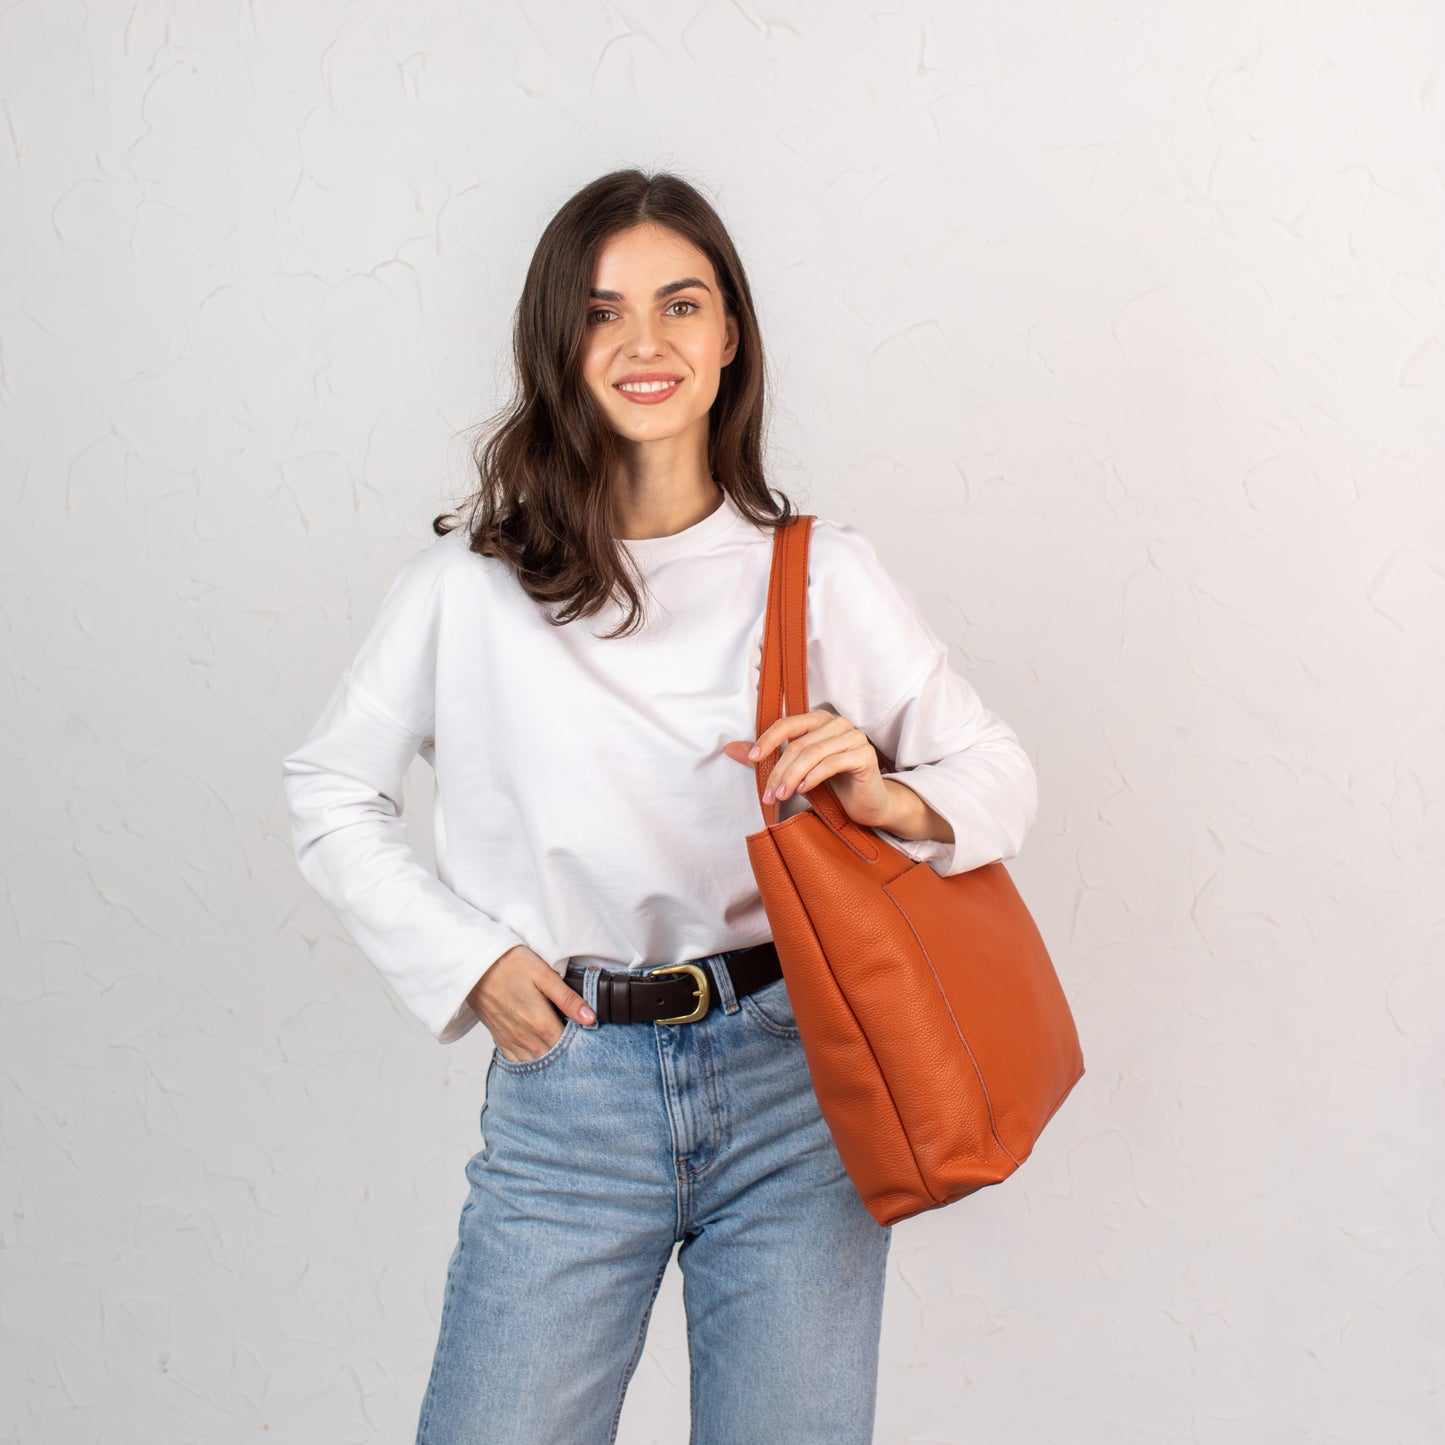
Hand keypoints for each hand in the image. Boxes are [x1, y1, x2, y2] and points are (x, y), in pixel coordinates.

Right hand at [467, 946, 594, 1062]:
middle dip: (568, 1053)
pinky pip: (518, 1060)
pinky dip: (531, 1059)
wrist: (475, 966)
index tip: (589, 1036)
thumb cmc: (510, 965)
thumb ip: (567, 999)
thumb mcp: (544, 975)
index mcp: (539, 1022)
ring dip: (550, 1057)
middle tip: (578, 1040)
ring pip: (537, 1062)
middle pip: (553, 1057)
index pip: (568, 1046)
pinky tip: (539, 1048)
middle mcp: (524, 1037)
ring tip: (561, 1044)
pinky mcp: (500, 1039)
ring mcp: (511, 1040)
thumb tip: (590, 1018)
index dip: (581, 1044)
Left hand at [723, 710, 895, 829]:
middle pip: (799, 743)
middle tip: (768, 794)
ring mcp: (854, 737)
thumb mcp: (796, 771)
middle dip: (779, 770)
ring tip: (781, 795)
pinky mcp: (865, 755)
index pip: (788, 724)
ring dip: (793, 776)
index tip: (753, 759)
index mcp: (820, 720)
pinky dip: (813, 777)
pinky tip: (802, 790)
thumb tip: (729, 749)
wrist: (868, 803)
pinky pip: (832, 763)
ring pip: (813, 753)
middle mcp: (838, 724)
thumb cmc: (832, 785)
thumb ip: (768, 758)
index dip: (768, 740)